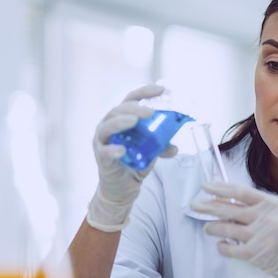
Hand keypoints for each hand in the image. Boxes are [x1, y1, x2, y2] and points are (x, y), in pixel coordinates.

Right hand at [86, 84, 177, 231]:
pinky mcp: (101, 158)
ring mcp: (103, 141)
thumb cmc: (133, 163)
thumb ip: (161, 146)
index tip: (161, 90)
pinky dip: (113, 150)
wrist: (122, 188)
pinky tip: (122, 150)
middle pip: (118, 110)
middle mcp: (109, 126)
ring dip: (121, 121)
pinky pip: (105, 151)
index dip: (144, 92)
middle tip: (150, 111)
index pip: (130, 99)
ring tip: (134, 121)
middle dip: (134, 108)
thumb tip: (175, 147)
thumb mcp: (151, 152)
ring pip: (107, 126)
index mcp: (121, 119)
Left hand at [189, 181, 277, 277]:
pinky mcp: (256, 255)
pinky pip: (230, 249)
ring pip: (225, 228)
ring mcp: (260, 236)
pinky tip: (221, 246)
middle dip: (207, 206)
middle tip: (194, 205)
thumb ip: (263, 210)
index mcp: (273, 204)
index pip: (240, 191)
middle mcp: (266, 217)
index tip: (206, 186)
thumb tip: (234, 206)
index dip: (220, 188)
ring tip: (208, 228)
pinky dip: (222, 247)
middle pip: (227, 208)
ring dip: (212, 227)